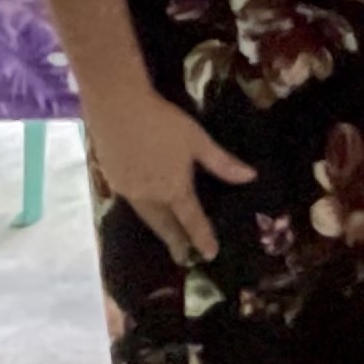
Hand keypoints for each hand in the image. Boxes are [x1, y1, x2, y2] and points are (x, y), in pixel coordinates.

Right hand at [81, 89, 254, 265]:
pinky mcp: (112, 180)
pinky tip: (144, 208)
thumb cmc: (163, 122)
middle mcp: (150, 197)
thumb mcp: (198, 141)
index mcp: (174, 189)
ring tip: (165, 237)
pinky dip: (144, 212)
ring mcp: (128, 190)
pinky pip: (132, 204)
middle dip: (175, 241)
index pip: (192, 221)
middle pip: (165, 226)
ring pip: (147, 217)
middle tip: (181, 256)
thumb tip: (251, 177)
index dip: (202, 238)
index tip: (210, 254)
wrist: (117, 107)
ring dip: (158, 229)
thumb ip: (223, 163)